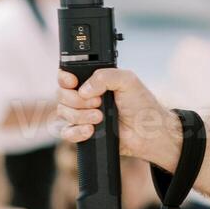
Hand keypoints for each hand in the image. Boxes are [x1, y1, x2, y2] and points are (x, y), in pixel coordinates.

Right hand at [56, 68, 179, 167]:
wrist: (147, 131)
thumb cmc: (142, 104)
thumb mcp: (127, 80)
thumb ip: (105, 76)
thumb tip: (83, 89)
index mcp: (94, 82)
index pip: (66, 76)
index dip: (65, 79)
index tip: (73, 83)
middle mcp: (85, 97)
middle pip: (61, 95)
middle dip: (77, 100)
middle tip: (98, 102)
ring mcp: (83, 115)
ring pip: (63, 113)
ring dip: (80, 116)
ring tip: (100, 117)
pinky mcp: (83, 133)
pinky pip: (66, 132)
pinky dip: (76, 132)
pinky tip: (91, 130)